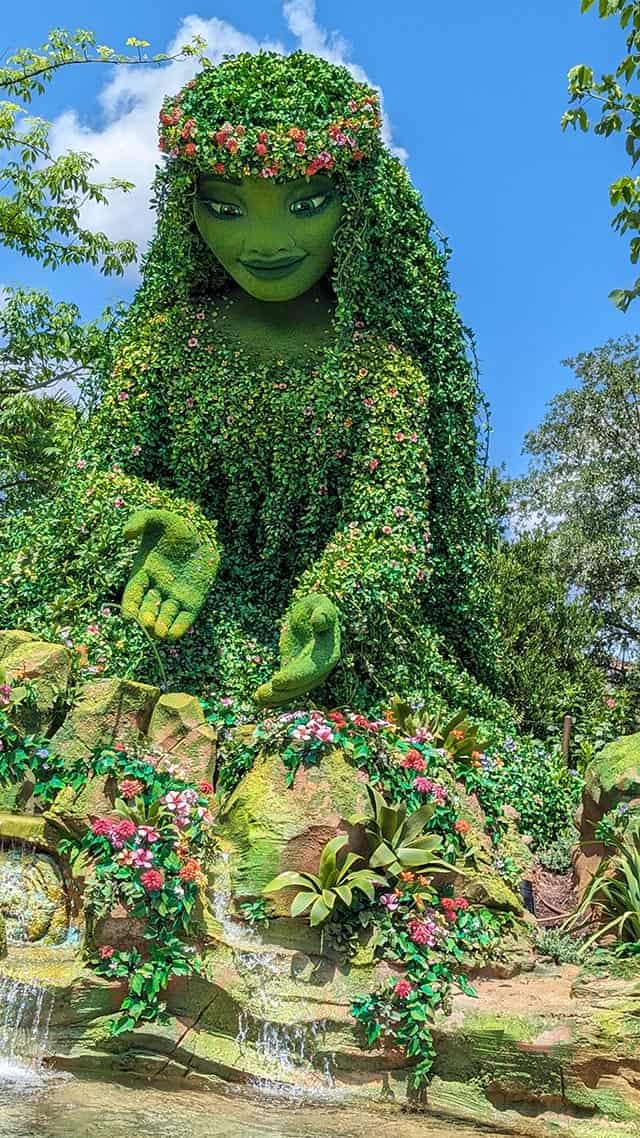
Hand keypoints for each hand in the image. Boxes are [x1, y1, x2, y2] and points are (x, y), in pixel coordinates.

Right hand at [121, 509, 218, 640]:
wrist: (204, 533)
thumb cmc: (176, 526)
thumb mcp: (157, 518)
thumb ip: (140, 521)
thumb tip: (126, 534)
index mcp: (143, 572)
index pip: (132, 594)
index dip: (130, 606)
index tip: (128, 617)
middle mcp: (157, 587)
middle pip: (148, 608)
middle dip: (146, 617)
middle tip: (147, 623)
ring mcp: (175, 595)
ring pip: (165, 616)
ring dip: (161, 625)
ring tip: (160, 632)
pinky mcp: (193, 601)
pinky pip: (184, 618)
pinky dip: (178, 628)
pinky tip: (173, 635)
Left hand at [254, 594, 340, 706]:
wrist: (311, 616)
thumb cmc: (315, 607)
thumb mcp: (320, 603)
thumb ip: (323, 612)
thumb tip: (320, 622)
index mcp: (328, 651)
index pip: (314, 668)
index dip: (297, 676)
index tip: (277, 681)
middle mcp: (321, 667)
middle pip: (303, 684)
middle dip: (284, 692)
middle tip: (261, 695)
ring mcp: (308, 673)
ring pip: (295, 690)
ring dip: (277, 698)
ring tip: (257, 699)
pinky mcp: (296, 675)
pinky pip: (288, 689)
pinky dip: (275, 697)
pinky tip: (259, 701)